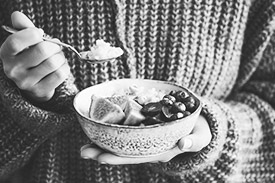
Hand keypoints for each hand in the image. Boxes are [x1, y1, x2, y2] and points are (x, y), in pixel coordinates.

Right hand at [0, 11, 69, 101]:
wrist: (34, 83)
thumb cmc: (31, 58)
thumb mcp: (25, 43)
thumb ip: (23, 28)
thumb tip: (17, 15)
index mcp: (6, 54)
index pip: (16, 42)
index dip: (32, 34)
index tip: (40, 34)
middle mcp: (13, 70)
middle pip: (42, 50)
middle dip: (54, 46)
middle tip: (55, 47)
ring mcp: (26, 83)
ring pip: (53, 62)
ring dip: (61, 57)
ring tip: (57, 57)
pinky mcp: (40, 91)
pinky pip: (60, 74)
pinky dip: (65, 67)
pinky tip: (60, 67)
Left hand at [80, 115, 211, 164]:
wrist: (197, 125)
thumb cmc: (199, 132)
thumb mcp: (201, 136)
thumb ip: (195, 141)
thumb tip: (184, 144)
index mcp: (161, 151)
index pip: (136, 157)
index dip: (119, 157)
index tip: (100, 158)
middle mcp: (150, 148)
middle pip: (124, 152)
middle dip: (103, 152)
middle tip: (83, 151)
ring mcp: (147, 139)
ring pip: (123, 143)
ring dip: (104, 142)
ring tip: (85, 142)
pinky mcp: (146, 129)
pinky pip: (128, 132)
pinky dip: (114, 130)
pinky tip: (101, 128)